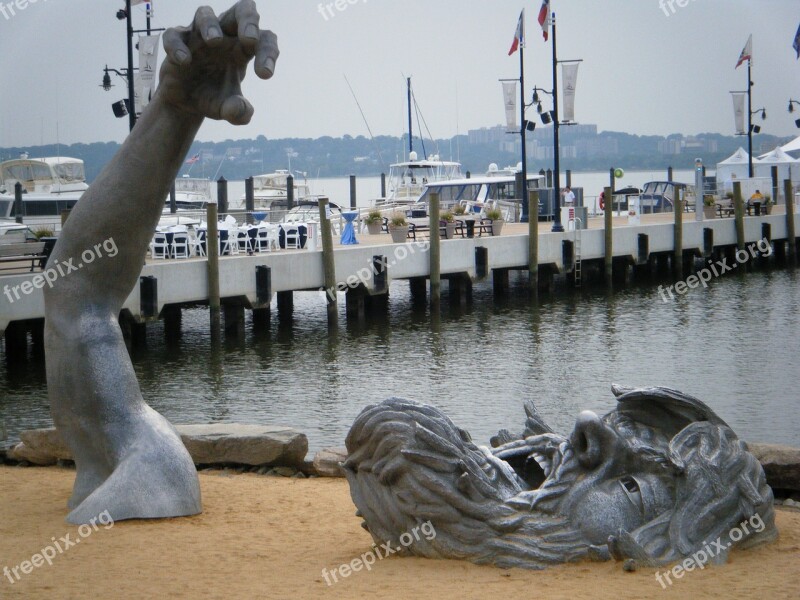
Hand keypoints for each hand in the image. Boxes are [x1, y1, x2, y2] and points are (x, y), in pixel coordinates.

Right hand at [159, 0, 278, 124]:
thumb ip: (239, 112)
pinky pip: (175, 35)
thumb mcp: (227, 109)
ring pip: (205, 14)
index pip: (264, 39)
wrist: (184, 103)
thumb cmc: (212, 97)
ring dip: (211, 25)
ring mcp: (198, 35)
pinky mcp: (177, 41)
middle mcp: (224, 36)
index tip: (265, 75)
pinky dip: (178, 45)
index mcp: (244, 48)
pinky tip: (184, 61)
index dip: (268, 53)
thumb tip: (240, 109)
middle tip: (250, 39)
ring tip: (214, 42)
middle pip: (241, 10)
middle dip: (248, 19)